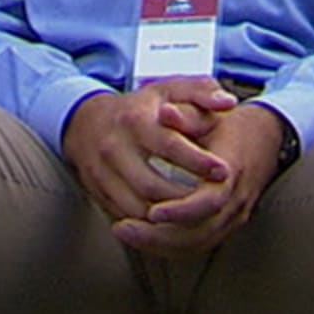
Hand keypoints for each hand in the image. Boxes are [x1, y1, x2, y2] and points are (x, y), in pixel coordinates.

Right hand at [61, 77, 239, 223]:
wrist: (86, 122)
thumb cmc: (137, 109)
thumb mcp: (168, 89)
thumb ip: (201, 92)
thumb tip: (227, 103)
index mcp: (134, 120)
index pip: (168, 145)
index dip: (198, 161)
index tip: (224, 171)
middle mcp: (113, 147)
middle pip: (152, 186)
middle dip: (186, 199)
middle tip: (213, 203)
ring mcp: (101, 172)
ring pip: (137, 207)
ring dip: (167, 218)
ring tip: (195, 216)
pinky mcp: (97, 191)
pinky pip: (125, 216)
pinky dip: (149, 224)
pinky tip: (170, 222)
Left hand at [114, 102, 284, 257]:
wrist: (262, 137)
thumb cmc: (227, 123)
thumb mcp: (208, 112)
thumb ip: (187, 114)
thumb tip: (166, 113)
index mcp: (232, 169)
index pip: (210, 201)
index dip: (181, 210)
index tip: (151, 212)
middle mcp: (236, 198)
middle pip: (202, 232)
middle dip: (160, 235)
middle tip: (123, 229)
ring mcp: (234, 215)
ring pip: (199, 243)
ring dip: (160, 244)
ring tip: (125, 234)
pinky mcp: (226, 224)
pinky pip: (199, 245)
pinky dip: (170, 246)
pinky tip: (142, 239)